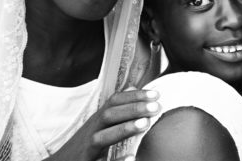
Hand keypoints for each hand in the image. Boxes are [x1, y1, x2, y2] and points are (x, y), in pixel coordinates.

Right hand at [45, 88, 159, 160]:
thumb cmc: (84, 145)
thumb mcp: (98, 124)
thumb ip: (116, 107)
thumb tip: (132, 87)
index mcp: (97, 121)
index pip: (114, 102)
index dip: (134, 96)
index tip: (156, 93)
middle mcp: (91, 132)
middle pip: (109, 115)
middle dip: (132, 109)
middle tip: (156, 106)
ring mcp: (87, 150)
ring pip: (101, 138)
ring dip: (123, 129)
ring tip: (145, 124)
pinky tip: (131, 158)